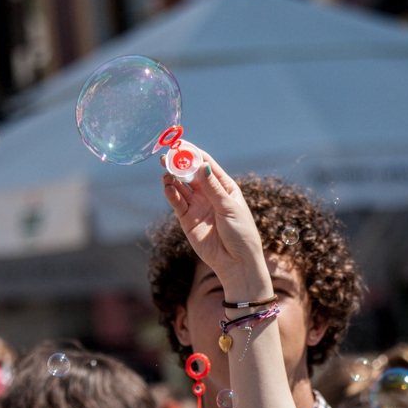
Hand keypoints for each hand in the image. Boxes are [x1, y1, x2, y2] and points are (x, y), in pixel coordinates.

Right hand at [161, 152, 270, 292]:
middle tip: (167, 156)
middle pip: (190, 174)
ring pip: (181, 186)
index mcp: (225, 187)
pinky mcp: (188, 220)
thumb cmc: (241, 234)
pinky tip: (168, 187)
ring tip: (166, 173)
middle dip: (179, 164)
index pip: (206, 165)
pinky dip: (171, 194)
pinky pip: (177, 202)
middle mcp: (210, 194)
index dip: (193, 154)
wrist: (236, 263)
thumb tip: (202, 165)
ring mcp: (198, 206)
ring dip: (172, 178)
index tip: (180, 145)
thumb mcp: (229, 208)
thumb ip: (213, 188)